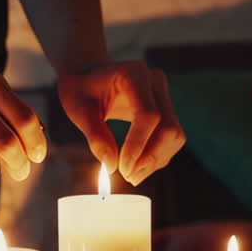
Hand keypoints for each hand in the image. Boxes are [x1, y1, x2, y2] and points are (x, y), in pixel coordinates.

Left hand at [57, 61, 184, 184]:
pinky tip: (138, 165)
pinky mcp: (166, 107)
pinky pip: (170, 136)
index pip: (148, 115)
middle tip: (129, 177)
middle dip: (150, 157)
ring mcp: (164, 94)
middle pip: (168, 128)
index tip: (122, 168)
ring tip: (132, 174)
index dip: (138, 145)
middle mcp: (155, 82)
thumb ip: (95, 136)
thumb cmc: (80, 88)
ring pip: (174, 135)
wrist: (88, 73)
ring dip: (156, 160)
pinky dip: (157, 155)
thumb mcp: (77, 110)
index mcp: (135, 75)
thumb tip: (111, 166)